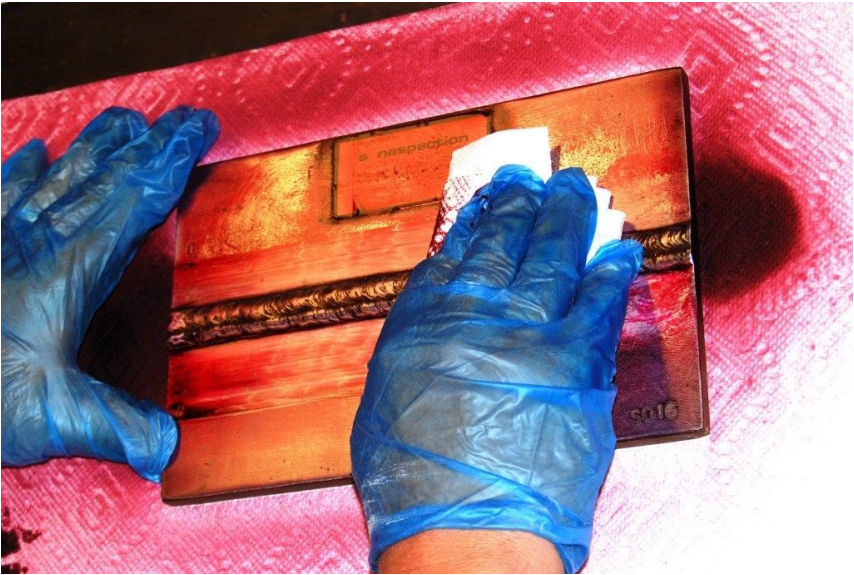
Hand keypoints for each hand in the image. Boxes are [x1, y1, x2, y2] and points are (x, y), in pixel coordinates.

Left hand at [1, 106, 218, 481]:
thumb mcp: (51, 419)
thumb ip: (114, 423)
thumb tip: (168, 446)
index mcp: (67, 268)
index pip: (133, 199)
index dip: (170, 160)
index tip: (196, 129)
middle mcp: (33, 242)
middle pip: (101, 176)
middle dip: (145, 144)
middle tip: (175, 118)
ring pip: (56, 177)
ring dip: (94, 148)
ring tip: (122, 122)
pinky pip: (2, 195)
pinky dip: (22, 172)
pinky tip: (33, 154)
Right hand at [351, 165, 641, 571]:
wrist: (463, 531)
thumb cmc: (417, 483)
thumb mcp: (387, 402)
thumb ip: (416, 346)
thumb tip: (436, 311)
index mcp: (425, 323)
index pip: (455, 252)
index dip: (475, 218)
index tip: (488, 195)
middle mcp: (476, 315)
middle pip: (505, 241)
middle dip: (521, 200)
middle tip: (533, 173)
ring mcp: (529, 334)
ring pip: (552, 256)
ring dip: (567, 216)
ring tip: (576, 189)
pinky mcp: (577, 362)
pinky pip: (600, 301)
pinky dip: (611, 270)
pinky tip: (617, 247)